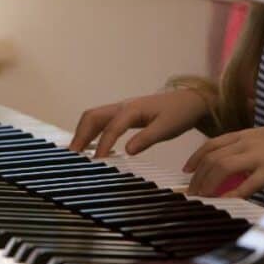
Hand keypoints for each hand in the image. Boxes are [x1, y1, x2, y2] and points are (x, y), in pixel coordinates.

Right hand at [69, 89, 212, 157]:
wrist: (190, 101)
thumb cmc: (180, 114)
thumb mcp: (167, 128)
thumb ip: (147, 138)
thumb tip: (127, 151)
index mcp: (132, 109)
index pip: (111, 127)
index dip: (102, 145)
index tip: (95, 162)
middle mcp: (122, 106)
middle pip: (92, 116)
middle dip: (80, 135)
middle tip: (72, 155)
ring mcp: (122, 108)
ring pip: (94, 117)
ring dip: (83, 132)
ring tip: (76, 152)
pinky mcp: (124, 114)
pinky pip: (101, 120)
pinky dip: (91, 131)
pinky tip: (91, 145)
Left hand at [184, 123, 263, 197]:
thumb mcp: (261, 138)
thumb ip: (242, 148)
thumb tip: (222, 164)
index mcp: (244, 135)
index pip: (211, 145)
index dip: (195, 158)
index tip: (187, 170)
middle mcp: (247, 143)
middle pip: (213, 158)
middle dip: (198, 176)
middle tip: (192, 191)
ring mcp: (259, 155)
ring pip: (223, 167)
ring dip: (209, 183)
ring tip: (203, 197)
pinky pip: (249, 182)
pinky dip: (234, 193)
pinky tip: (225, 201)